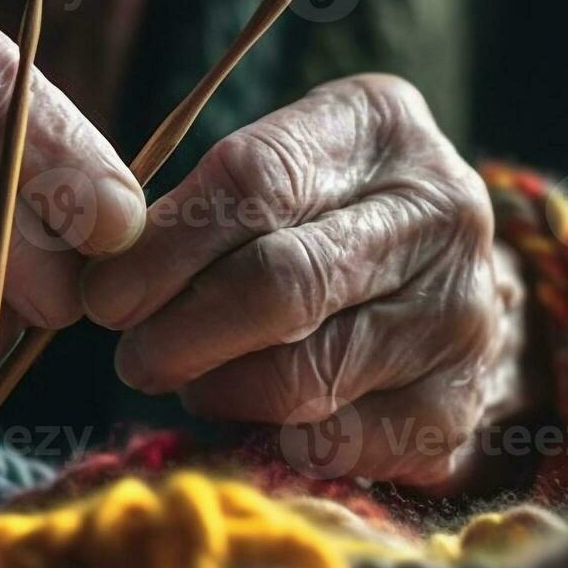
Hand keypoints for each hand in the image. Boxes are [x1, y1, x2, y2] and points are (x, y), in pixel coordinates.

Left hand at [81, 74, 528, 487]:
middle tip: (135, 358)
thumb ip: (195, 209)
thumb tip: (107, 283)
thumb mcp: (272, 172)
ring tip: (191, 381)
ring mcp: (462, 309)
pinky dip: (277, 442)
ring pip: (307, 374)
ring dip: (221, 390)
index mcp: (377, 124)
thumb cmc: (318, 216)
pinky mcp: (462, 401)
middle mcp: (440, 208)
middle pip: (283, 283)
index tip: (105, 297)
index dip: (164, 248)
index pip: (255, 181)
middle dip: (183, 332)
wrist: (440, 285)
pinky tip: (253, 421)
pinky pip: (341, 443)